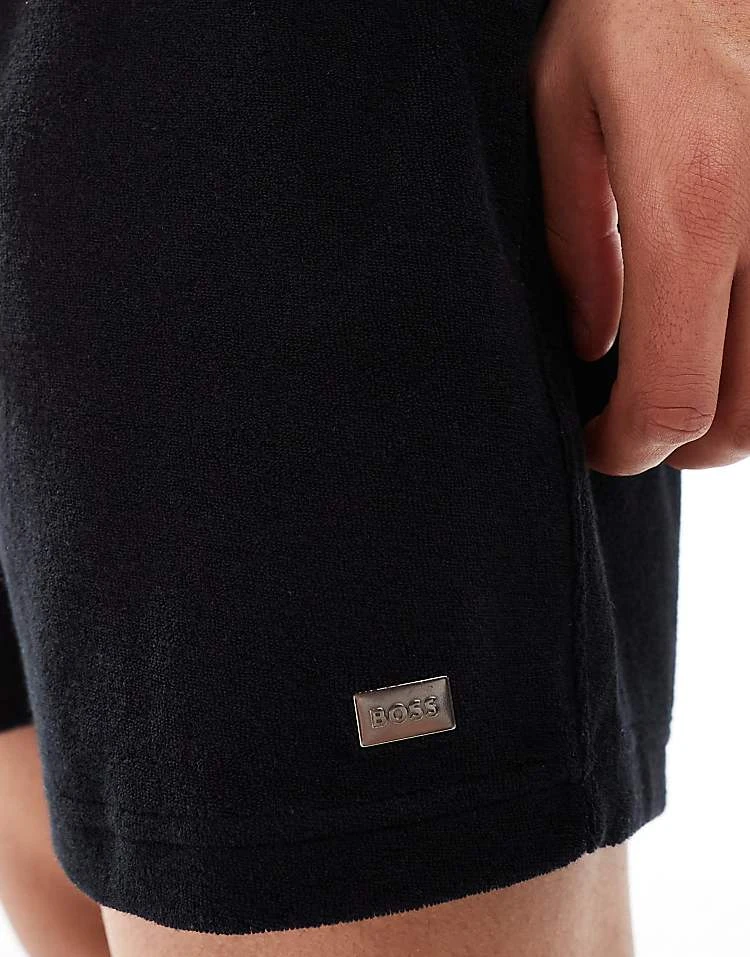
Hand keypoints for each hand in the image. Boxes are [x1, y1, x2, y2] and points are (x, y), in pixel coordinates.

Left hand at [528, 0, 749, 473]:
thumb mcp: (569, 106)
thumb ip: (582, 242)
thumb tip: (594, 346)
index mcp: (692, 208)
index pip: (674, 399)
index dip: (628, 447)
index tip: (595, 443)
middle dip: (681, 444)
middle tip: (630, 420)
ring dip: (733, 408)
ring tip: (679, 375)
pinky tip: (721, 321)